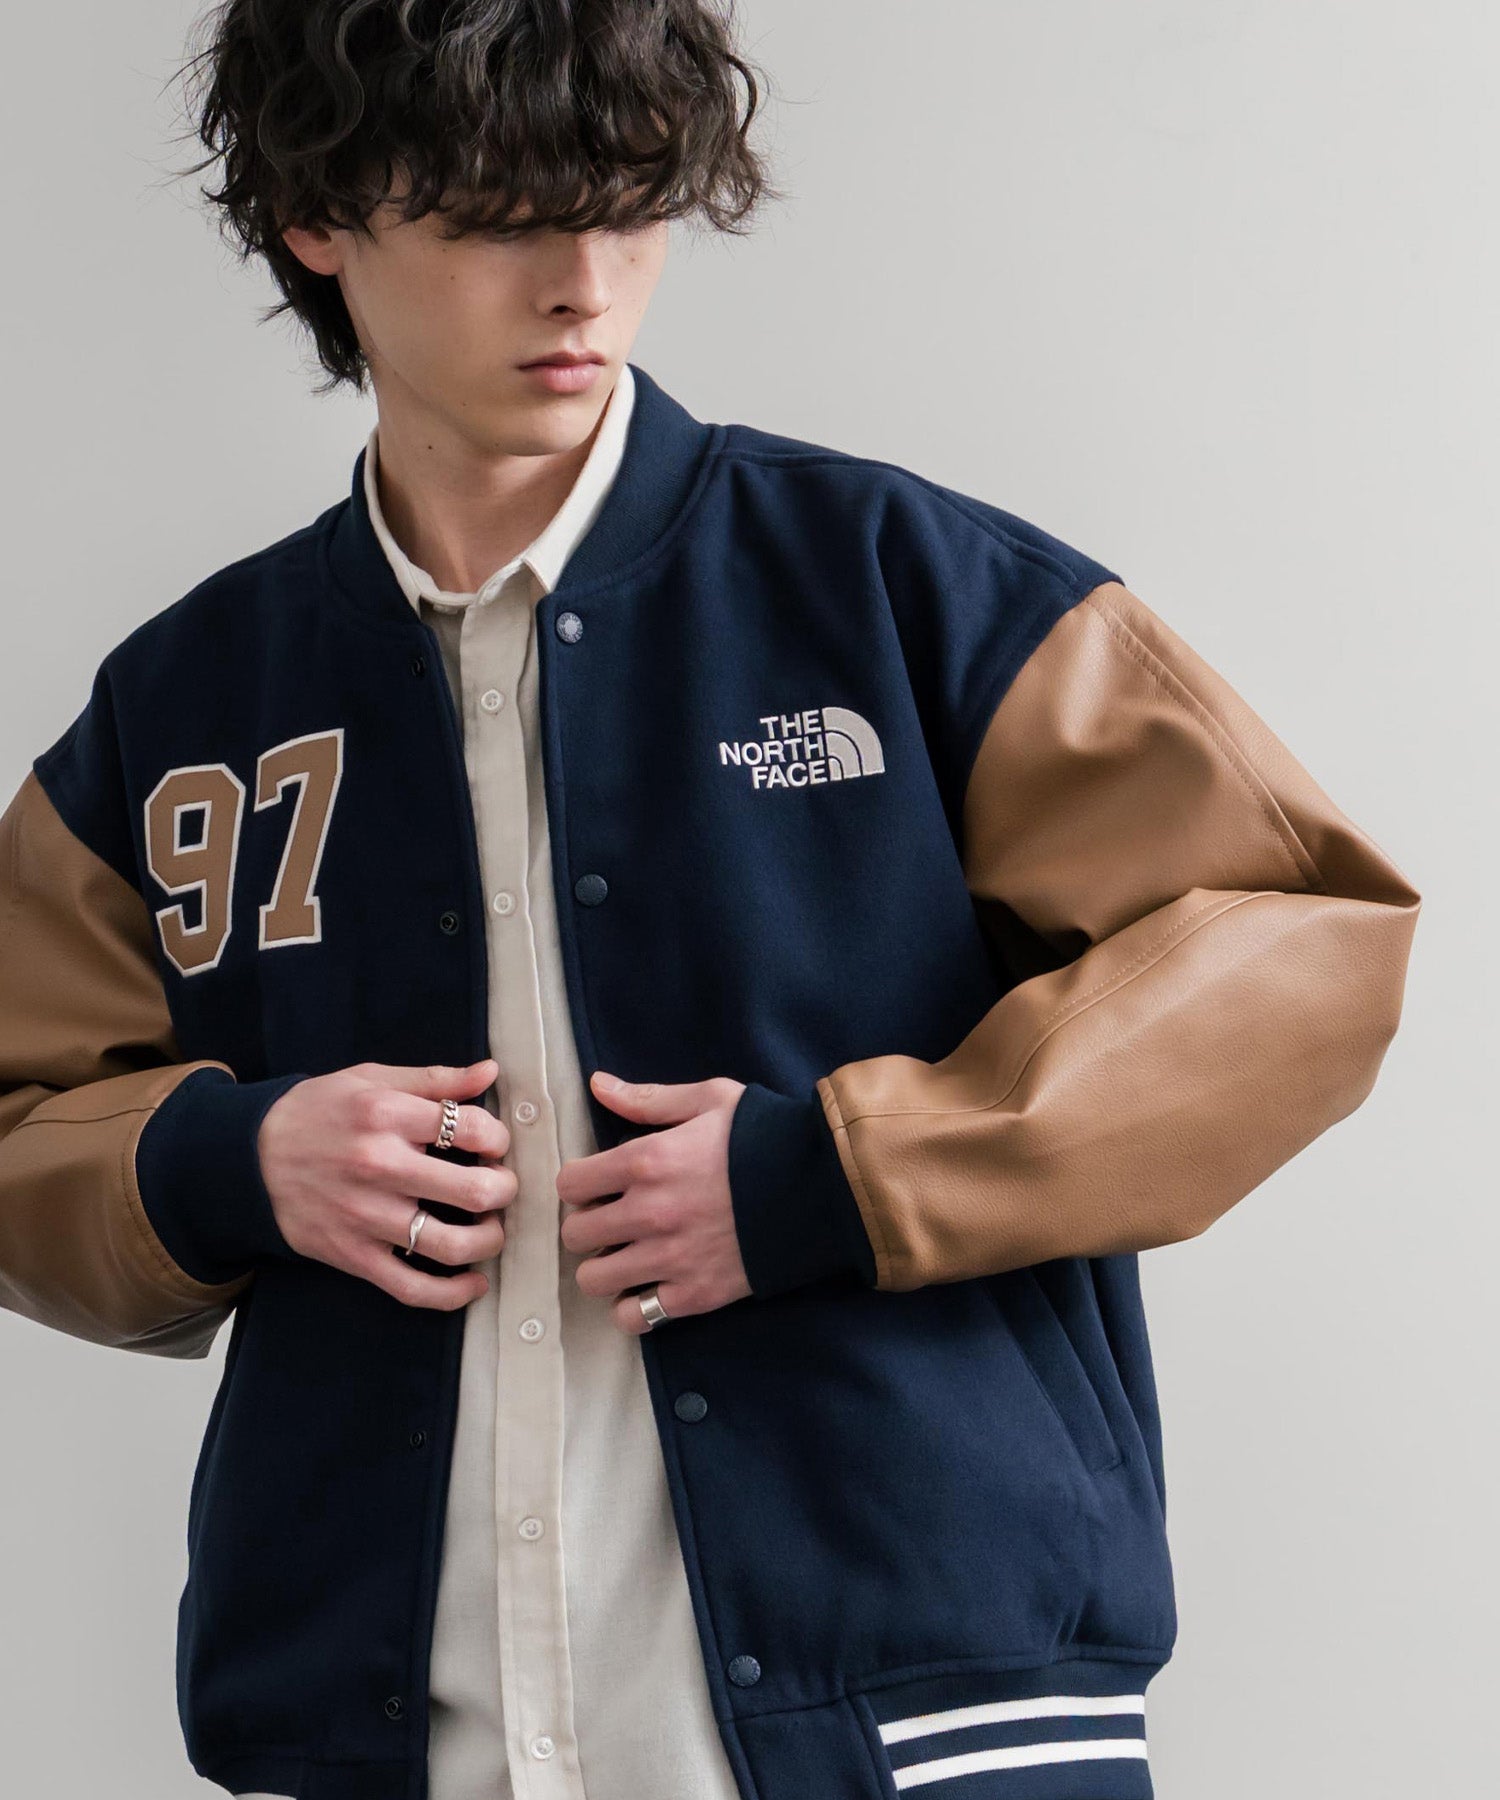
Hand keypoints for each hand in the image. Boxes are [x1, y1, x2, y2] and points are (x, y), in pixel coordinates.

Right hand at [257, 1057, 515, 1308]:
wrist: (247, 1158)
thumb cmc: (318, 1112)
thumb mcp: (371, 1079)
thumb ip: (436, 1079)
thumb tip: (490, 1073)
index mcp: (388, 1115)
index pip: (472, 1130)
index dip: (498, 1139)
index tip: (494, 1145)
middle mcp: (380, 1166)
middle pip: (473, 1191)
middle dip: (504, 1190)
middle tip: (501, 1186)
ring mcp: (366, 1217)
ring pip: (452, 1246)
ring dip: (489, 1241)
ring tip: (490, 1229)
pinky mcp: (353, 1255)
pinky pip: (412, 1288)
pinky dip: (453, 1294)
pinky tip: (473, 1282)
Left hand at [557, 1071, 751, 1333]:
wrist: (824, 1186)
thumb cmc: (765, 1135)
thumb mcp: (710, 1099)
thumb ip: (648, 1098)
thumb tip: (596, 1085)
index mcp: (646, 1160)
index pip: (569, 1184)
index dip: (581, 1184)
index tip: (601, 1186)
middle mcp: (648, 1213)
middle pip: (575, 1235)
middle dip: (589, 1225)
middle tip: (615, 1220)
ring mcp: (670, 1258)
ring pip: (594, 1280)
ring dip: (605, 1267)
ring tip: (629, 1255)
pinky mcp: (695, 1295)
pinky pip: (633, 1317)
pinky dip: (634, 1307)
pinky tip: (650, 1286)